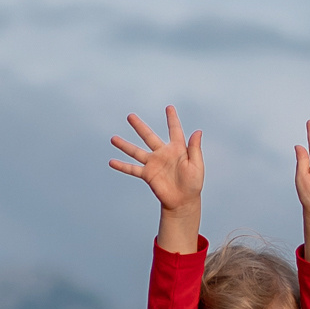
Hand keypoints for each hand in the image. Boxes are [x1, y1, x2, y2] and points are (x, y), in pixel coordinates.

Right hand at [110, 106, 204, 230]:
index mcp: (177, 149)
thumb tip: (197, 131)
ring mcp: (153, 163)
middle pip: (148, 136)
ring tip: (113, 139)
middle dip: (139, 126)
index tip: (169, 107)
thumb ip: (194, 148)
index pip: (174, 130)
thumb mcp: (196, 165)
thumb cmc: (193, 183)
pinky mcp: (147, 175)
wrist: (183, 201)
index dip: (172, 119)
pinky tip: (111, 162)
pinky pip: (133, 169)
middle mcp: (163, 153)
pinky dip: (122, 166)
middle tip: (130, 116)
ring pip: (136, 151)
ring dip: (125, 145)